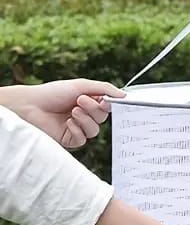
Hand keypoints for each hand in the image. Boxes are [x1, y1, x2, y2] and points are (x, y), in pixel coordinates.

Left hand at [0, 79, 124, 148]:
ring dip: (85, 120)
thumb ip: (104, 89)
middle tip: (80, 101)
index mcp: (88, 102)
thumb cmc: (53, 93)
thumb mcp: (81, 85)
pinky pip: (83, 139)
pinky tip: (67, 123)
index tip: (107, 101)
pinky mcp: (71, 139)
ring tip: (72, 112)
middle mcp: (84, 116)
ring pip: (94, 130)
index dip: (109, 106)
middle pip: (102, 119)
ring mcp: (78, 128)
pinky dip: (77, 130)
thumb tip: (124, 95)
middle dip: (93, 110)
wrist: (31, 105)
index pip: (107, 107)